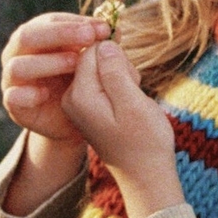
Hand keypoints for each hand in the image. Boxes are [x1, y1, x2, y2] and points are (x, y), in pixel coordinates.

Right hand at [0, 12, 110, 144]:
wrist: (73, 119)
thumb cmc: (81, 80)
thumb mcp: (93, 61)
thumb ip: (100, 46)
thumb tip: (114, 31)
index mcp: (37, 35)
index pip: (50, 21)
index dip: (76, 23)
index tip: (103, 29)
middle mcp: (19, 52)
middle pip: (28, 36)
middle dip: (60, 34)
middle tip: (89, 37)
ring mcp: (12, 78)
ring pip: (18, 65)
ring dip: (48, 62)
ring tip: (75, 64)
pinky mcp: (13, 103)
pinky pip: (12, 97)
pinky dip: (28, 94)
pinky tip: (45, 94)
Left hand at [61, 40, 182, 217]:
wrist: (145, 174)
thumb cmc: (144, 141)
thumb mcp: (133, 103)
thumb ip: (115, 71)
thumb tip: (103, 44)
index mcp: (79, 95)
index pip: (91, 50)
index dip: (117, 56)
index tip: (131, 78)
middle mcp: (72, 97)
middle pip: (94, 57)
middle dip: (119, 66)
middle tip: (133, 93)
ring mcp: (78, 102)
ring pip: (102, 67)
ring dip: (123, 76)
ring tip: (132, 102)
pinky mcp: (89, 105)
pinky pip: (104, 80)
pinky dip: (121, 85)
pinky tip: (129, 104)